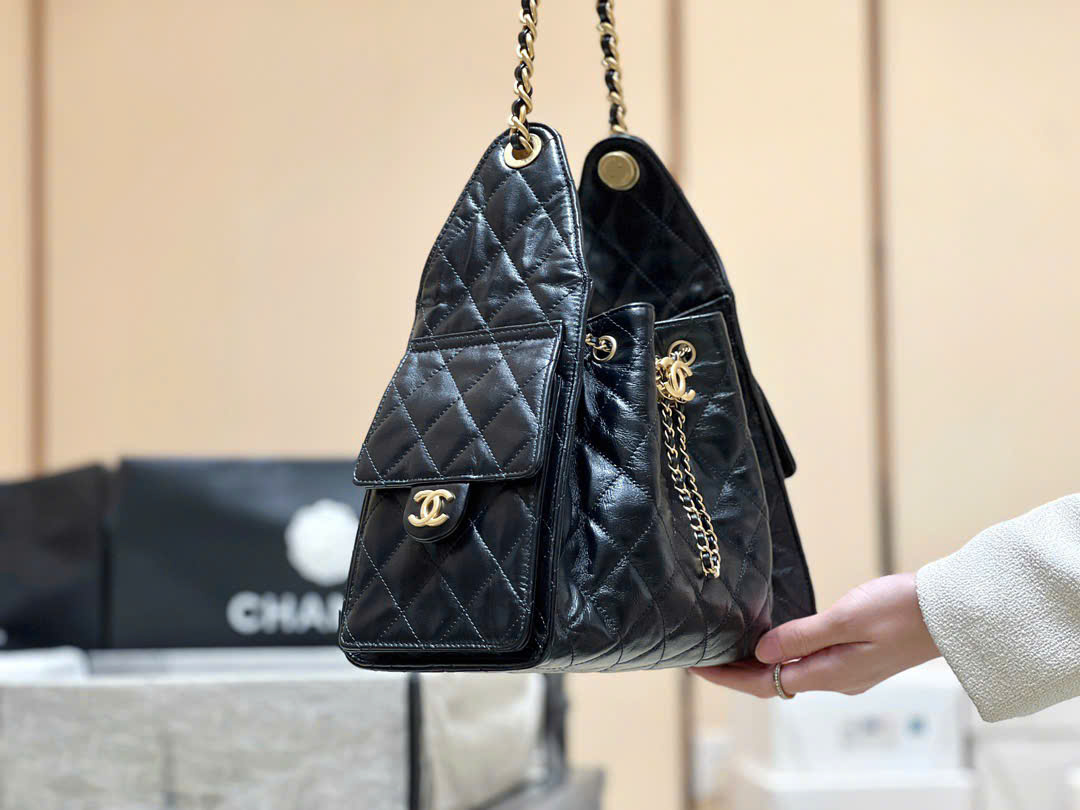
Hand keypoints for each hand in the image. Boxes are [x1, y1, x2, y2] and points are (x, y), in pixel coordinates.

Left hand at [692, 573, 940, 696]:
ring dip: (758, 665)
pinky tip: (774, 640)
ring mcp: (850, 671)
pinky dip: (783, 655)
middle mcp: (837, 679)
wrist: (954, 611)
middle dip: (737, 673)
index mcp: (830, 674)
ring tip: (729, 648)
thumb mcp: (847, 617)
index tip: (696, 666)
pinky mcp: (860, 658)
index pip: (765, 684)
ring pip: (791, 674)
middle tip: (703, 657)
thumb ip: (802, 636)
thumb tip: (762, 652)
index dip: (728, 676)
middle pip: (774, 683)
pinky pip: (809, 663)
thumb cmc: (904, 609)